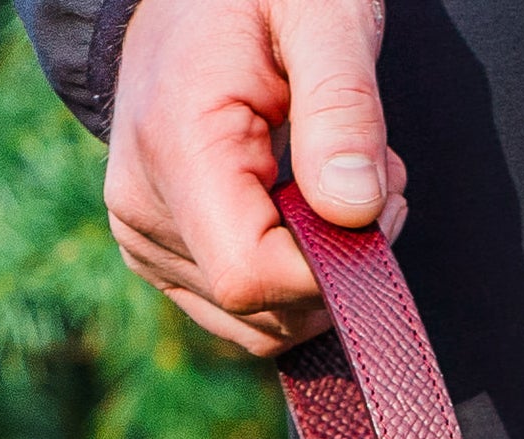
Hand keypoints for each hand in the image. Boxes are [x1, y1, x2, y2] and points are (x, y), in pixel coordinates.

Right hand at [103, 0, 396, 359]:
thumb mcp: (322, 13)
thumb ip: (342, 107)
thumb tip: (354, 210)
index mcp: (176, 149)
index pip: (253, 277)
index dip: (334, 267)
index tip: (380, 198)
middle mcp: (143, 209)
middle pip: (260, 310)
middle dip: (338, 263)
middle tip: (373, 171)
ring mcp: (144, 238)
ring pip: (256, 323)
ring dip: (318, 271)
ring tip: (336, 176)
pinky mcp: (157, 252)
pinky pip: (239, 309)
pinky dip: (289, 273)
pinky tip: (301, 200)